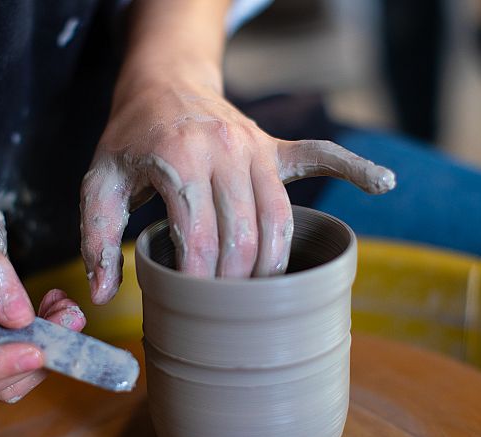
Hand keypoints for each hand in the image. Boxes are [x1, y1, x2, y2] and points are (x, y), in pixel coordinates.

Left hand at [80, 82, 394, 303]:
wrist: (162, 82)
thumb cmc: (130, 138)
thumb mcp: (98, 182)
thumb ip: (97, 237)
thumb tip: (102, 295)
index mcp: (179, 159)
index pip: (200, 241)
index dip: (198, 285)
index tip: (191, 307)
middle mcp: (225, 150)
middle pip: (245, 239)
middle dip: (235, 285)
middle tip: (220, 309)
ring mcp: (255, 147)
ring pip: (280, 220)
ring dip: (273, 265)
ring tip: (259, 294)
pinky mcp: (273, 146)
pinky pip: (320, 155)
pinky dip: (354, 168)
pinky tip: (382, 183)